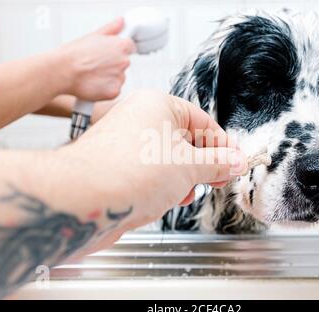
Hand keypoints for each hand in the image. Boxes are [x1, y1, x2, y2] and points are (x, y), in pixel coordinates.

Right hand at [58, 18, 135, 100]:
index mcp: (121, 46)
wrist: (63, 71)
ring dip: (109, 77)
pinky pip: (114, 90)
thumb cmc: (75, 54)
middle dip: (113, 64)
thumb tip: (121, 22)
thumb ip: (111, 29)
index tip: (109, 54)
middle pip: (123, 63)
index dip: (118, 50)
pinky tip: (94, 83)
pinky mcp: (114, 91)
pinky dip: (106, 89)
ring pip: (119, 78)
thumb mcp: (94, 35)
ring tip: (93, 74)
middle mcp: (124, 62)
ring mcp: (120, 78)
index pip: (130, 47)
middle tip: (96, 64)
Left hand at [59, 90, 247, 251]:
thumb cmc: (129, 173)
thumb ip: (217, 164)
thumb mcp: (189, 167)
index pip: (203, 122)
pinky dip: (163, 185)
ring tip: (186, 191)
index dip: (223, 146)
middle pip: (185, 140)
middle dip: (203, 165)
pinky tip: (166, 198)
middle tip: (217, 179)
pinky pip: (149, 171)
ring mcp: (126, 143)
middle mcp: (140, 119)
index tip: (236, 163)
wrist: (81, 200)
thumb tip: (235, 162)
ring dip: (183, 178)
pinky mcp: (117, 165)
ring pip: (167, 159)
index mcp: (159, 105)